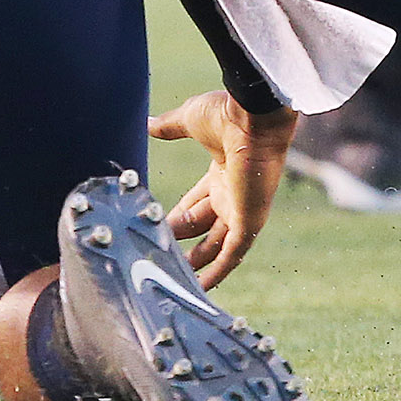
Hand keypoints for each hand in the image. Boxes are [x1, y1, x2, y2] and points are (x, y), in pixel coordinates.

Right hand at [147, 88, 296, 288]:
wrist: (253, 115)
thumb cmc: (226, 113)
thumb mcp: (189, 120)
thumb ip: (169, 126)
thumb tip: (147, 124)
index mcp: (221, 171)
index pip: (195, 202)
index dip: (177, 215)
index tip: (156, 225)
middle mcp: (232, 194)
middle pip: (203, 225)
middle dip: (181, 240)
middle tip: (158, 253)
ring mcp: (242, 210)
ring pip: (216, 244)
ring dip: (197, 261)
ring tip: (175, 278)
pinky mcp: (249, 222)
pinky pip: (232, 254)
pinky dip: (217, 271)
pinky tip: (200, 286)